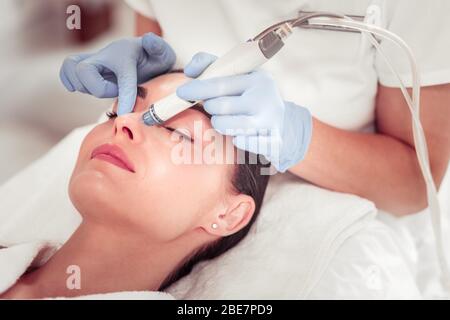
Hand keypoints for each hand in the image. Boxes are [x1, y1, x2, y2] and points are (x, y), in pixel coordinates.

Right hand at [60, 33, 175, 114]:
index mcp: (125, 53)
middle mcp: (104, 55)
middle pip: (83, 70)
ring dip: (87, 88)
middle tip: (115, 91)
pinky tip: (86, 87)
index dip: (124, 94)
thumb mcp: (162, 53)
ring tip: (104, 89)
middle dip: (98, 88)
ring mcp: (93, 61)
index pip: (122, 75)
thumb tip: (148, 39)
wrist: (145, 55)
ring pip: (74, 73)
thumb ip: (158, 47)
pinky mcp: (85, 69)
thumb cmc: (153, 57)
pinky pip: (67, 72)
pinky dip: (71, 82)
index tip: (127, 112)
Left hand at [177, 52, 311, 171]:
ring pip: (225, 126)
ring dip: (219, 123)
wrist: (284, 123)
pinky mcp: (271, 142)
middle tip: (213, 106)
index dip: (197, 88)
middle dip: (210, 107)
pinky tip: (240, 133)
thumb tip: (189, 71)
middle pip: (220, 106)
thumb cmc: (252, 96)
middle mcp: (265, 99)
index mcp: (257, 79)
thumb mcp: (238, 76)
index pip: (220, 83)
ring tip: (225, 119)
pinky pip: (240, 143)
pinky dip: (235, 139)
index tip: (181, 92)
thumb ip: (212, 66)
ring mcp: (269, 122)